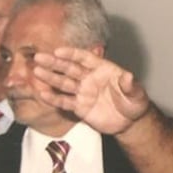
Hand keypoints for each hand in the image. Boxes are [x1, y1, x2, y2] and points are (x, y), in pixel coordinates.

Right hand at [33, 47, 151, 134]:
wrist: (130, 122)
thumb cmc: (134, 103)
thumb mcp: (136, 94)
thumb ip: (131, 86)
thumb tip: (129, 76)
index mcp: (102, 69)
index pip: (85, 59)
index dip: (72, 54)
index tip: (58, 50)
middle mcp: (89, 78)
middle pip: (70, 68)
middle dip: (55, 63)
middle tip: (39, 57)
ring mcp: (83, 92)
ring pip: (64, 83)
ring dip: (50, 77)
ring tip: (36, 71)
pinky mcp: (79, 106)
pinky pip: (64, 101)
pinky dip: (54, 98)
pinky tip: (42, 94)